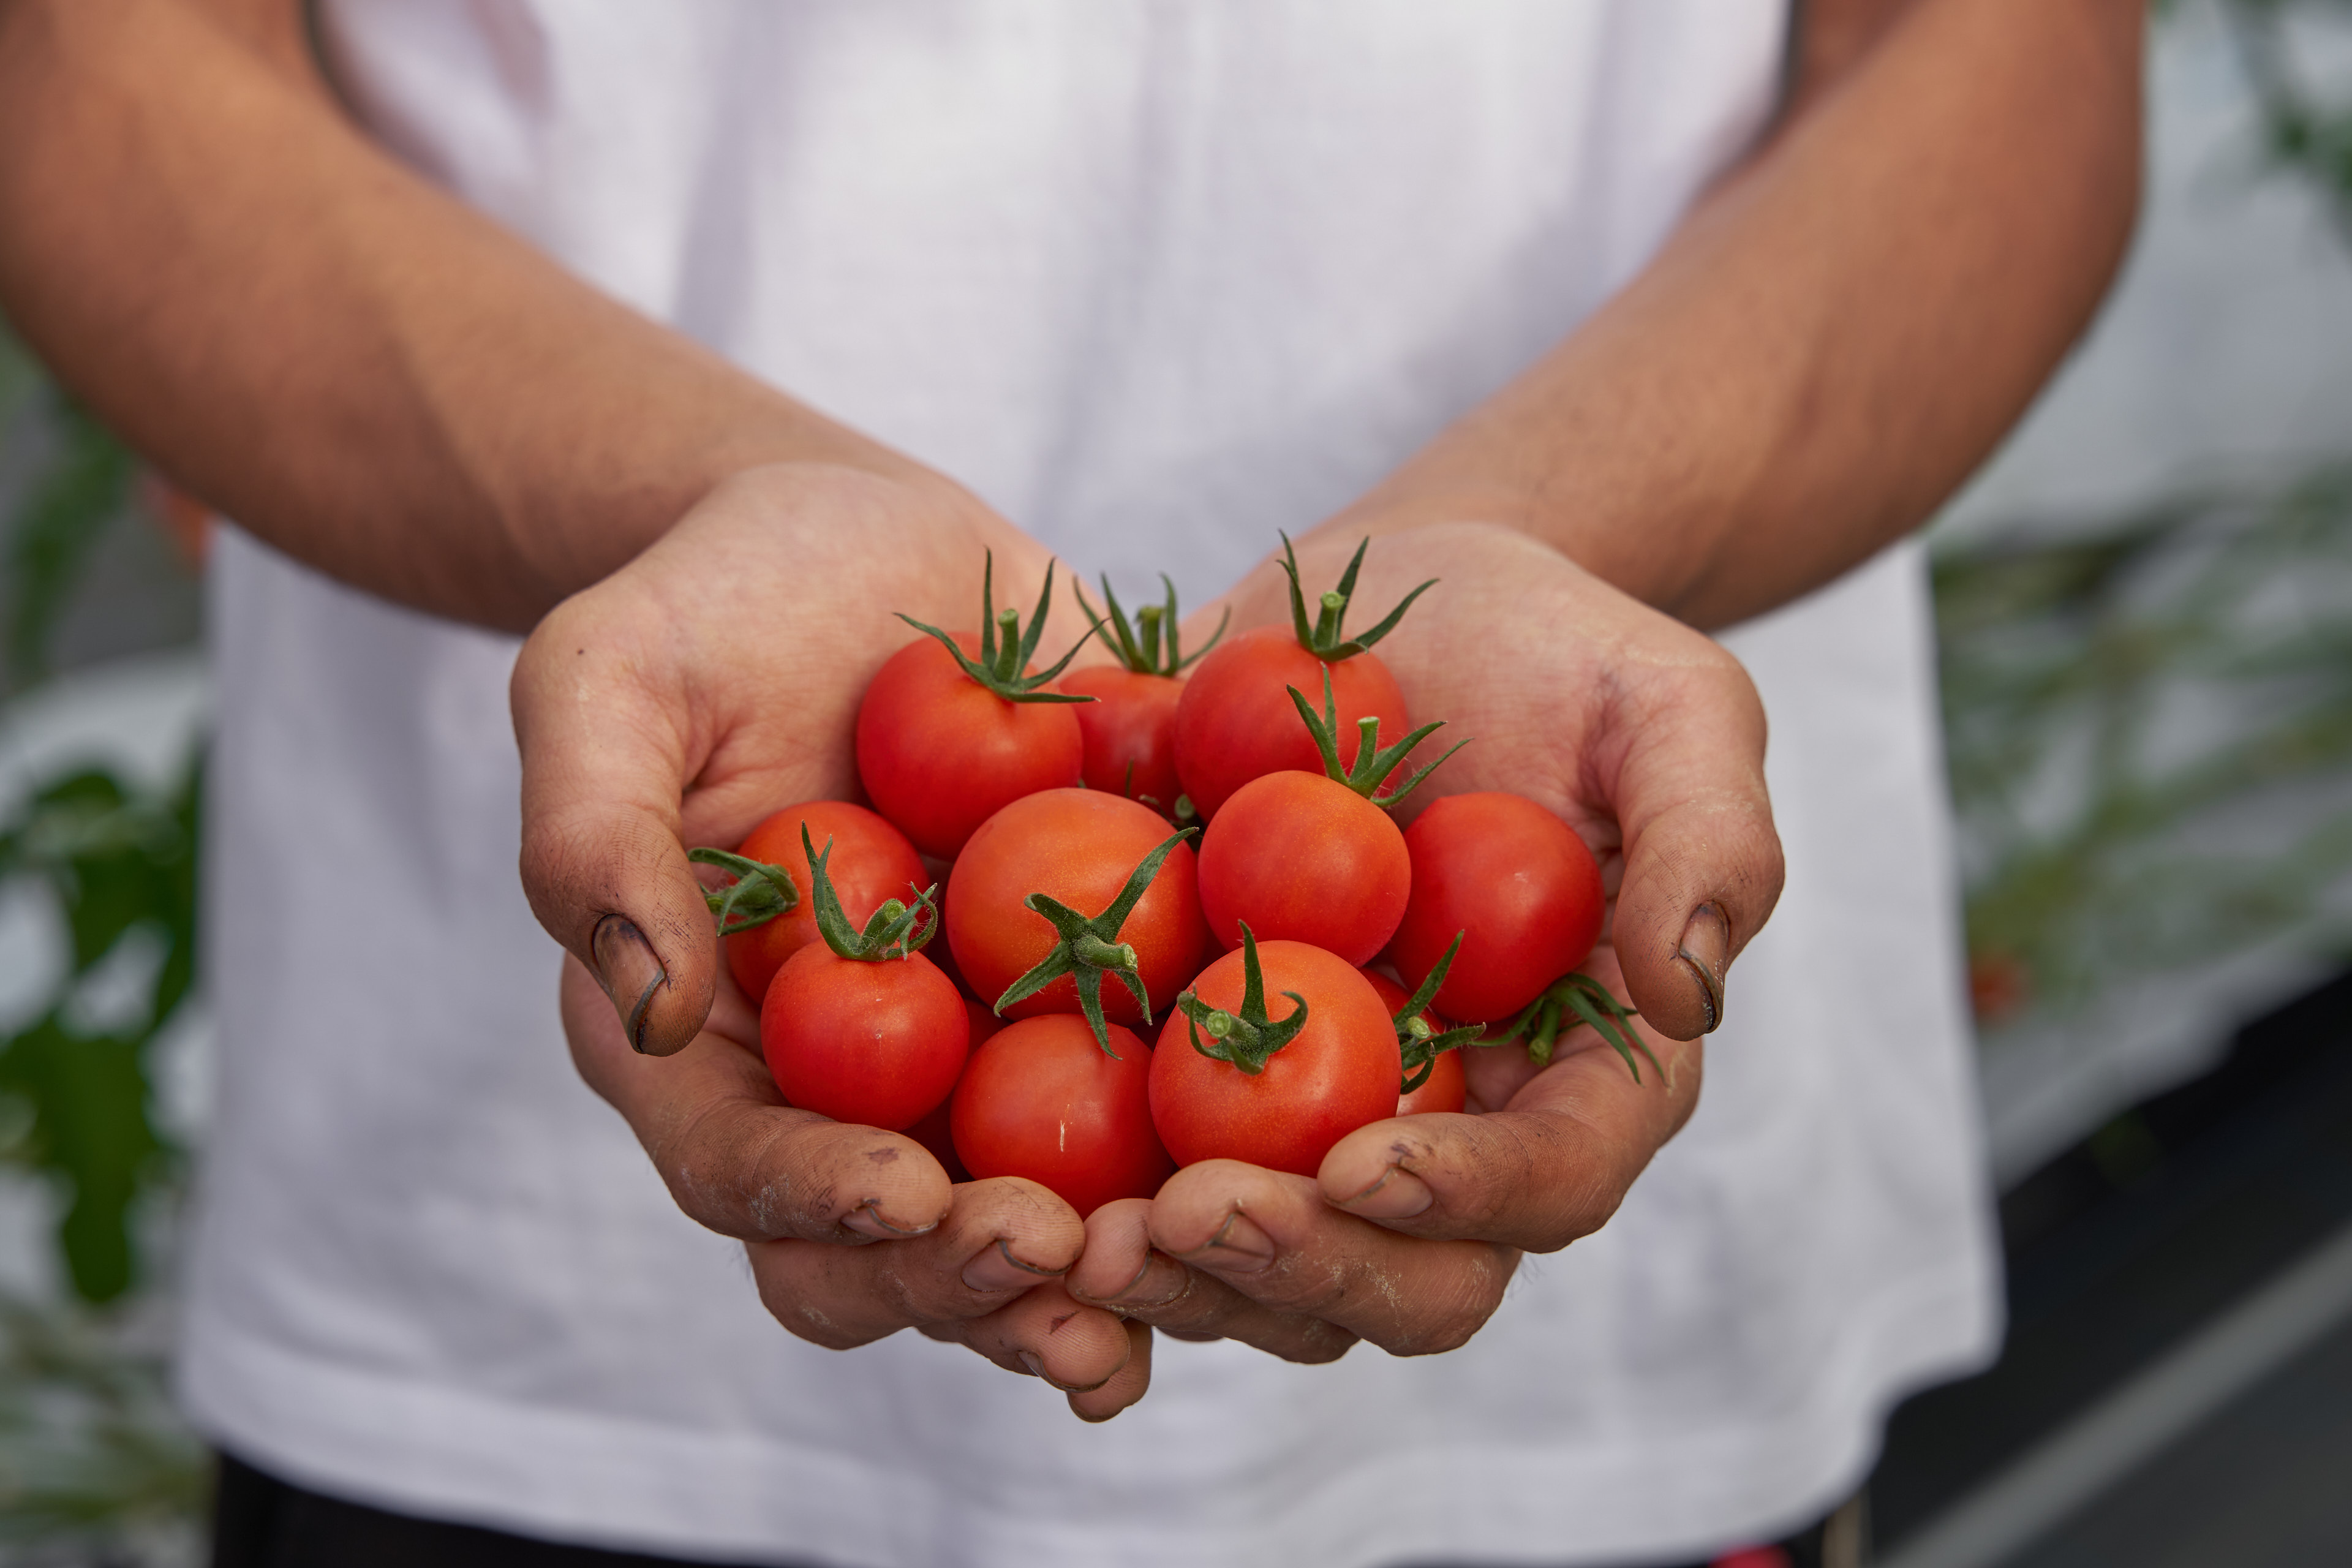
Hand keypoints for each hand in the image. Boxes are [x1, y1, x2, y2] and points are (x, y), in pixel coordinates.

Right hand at [518, 463, 1140, 1416]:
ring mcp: (976, 1060)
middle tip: (1061, 1263)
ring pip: (1034, 1218)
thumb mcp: (606, 680)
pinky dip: (1224, 1151)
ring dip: (1109, 1272)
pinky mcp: (1098, 1006)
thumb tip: (644, 1013)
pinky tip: (1315, 1164)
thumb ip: (593, 836)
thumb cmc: (707, 604)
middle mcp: (842, 1087)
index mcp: (706, 1042)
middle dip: (970, 1277)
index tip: (906, 1192)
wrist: (867, 551)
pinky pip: (1162, 1103)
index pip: (740, 1168)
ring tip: (1191, 1266)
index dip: (815, 1204)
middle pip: (889, 1245)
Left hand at [1069, 521, 1781, 1356]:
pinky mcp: (1192, 1080)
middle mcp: (1448, 1130)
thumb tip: (1685, 993)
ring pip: (1265, 1271)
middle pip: (1404, 1280)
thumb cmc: (1550, 649)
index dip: (1467, 1196)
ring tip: (1069, 1235)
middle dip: (1300, 1270)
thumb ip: (1709, 838)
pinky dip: (1070, 1206)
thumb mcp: (1670, 702)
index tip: (1361, 1162)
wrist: (1385, 614)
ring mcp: (1314, 1121)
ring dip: (1174, 1278)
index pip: (1551, 1179)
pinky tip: (985, 1186)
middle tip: (1187, 1217)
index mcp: (1577, 1073)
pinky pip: (1140, 1181)